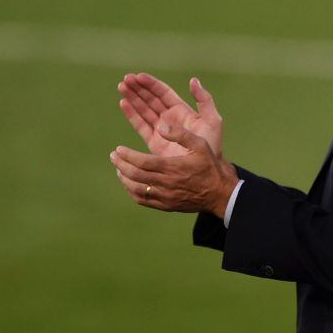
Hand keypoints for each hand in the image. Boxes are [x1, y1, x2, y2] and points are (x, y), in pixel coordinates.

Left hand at [110, 121, 238, 217]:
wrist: (219, 193)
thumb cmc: (209, 166)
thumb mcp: (200, 144)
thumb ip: (181, 134)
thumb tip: (161, 126)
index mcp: (172, 167)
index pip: (142, 162)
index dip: (127, 156)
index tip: (118, 149)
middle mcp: (166, 183)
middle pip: (135, 175)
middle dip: (121, 165)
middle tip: (113, 156)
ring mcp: (165, 197)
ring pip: (136, 189)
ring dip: (124, 179)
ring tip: (119, 169)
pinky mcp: (166, 205)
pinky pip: (143, 201)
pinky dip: (132, 192)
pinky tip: (130, 184)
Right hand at [117, 73, 222, 157]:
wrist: (206, 170)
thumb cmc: (212, 145)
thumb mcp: (213, 120)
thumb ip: (204, 100)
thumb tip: (193, 80)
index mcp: (182, 111)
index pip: (163, 93)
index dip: (151, 84)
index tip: (139, 76)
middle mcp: (169, 118)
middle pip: (151, 99)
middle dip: (138, 88)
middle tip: (126, 79)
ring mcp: (161, 130)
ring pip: (144, 110)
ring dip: (133, 98)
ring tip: (121, 87)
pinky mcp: (154, 142)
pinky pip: (141, 125)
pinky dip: (132, 114)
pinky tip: (124, 103)